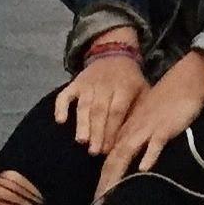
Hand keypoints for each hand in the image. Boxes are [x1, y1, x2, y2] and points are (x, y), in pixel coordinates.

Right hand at [53, 32, 146, 155]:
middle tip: (95, 152)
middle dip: (97, 131)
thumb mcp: (143, 90)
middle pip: (100, 110)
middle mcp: (105, 85)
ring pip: (84, 105)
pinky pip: (65, 94)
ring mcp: (89, 84)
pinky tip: (60, 120)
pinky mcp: (75, 82)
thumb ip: (139, 111)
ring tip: (81, 141)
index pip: (117, 111)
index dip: (112, 130)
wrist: (114, 53)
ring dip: (82, 123)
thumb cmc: (130, 80)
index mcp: (124, 88)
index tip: (109, 149)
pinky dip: (61, 106)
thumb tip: (135, 139)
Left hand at [94, 50, 203, 202]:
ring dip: (117, 174)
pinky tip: (144, 170)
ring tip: (109, 194)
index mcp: (127, 131)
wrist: (184, 83)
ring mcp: (147, 129)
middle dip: (104, 183)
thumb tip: (133, 162)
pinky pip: (155, 143)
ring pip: (127, 153)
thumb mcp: (147, 121)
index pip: (109, 158)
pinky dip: (148, 156)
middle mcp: (132, 131)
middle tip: (97, 204)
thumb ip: (139, 139)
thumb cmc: (166, 103)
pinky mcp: (164, 128)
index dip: (102, 179)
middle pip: (113, 159)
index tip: (96, 200)